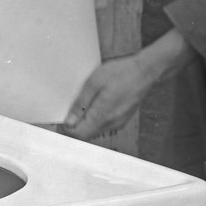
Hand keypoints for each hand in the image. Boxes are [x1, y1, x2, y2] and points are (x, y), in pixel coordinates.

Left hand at [61, 27, 199, 140]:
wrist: (145, 70)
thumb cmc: (120, 73)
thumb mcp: (93, 83)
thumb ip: (80, 105)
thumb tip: (69, 122)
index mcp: (102, 116)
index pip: (78, 135)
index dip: (66, 130)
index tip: (60, 121)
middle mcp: (111, 124)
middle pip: (85, 135)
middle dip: (74, 127)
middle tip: (68, 112)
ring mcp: (118, 123)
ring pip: (94, 130)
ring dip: (84, 123)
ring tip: (83, 105)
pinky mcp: (122, 119)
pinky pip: (103, 125)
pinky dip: (95, 119)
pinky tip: (95, 105)